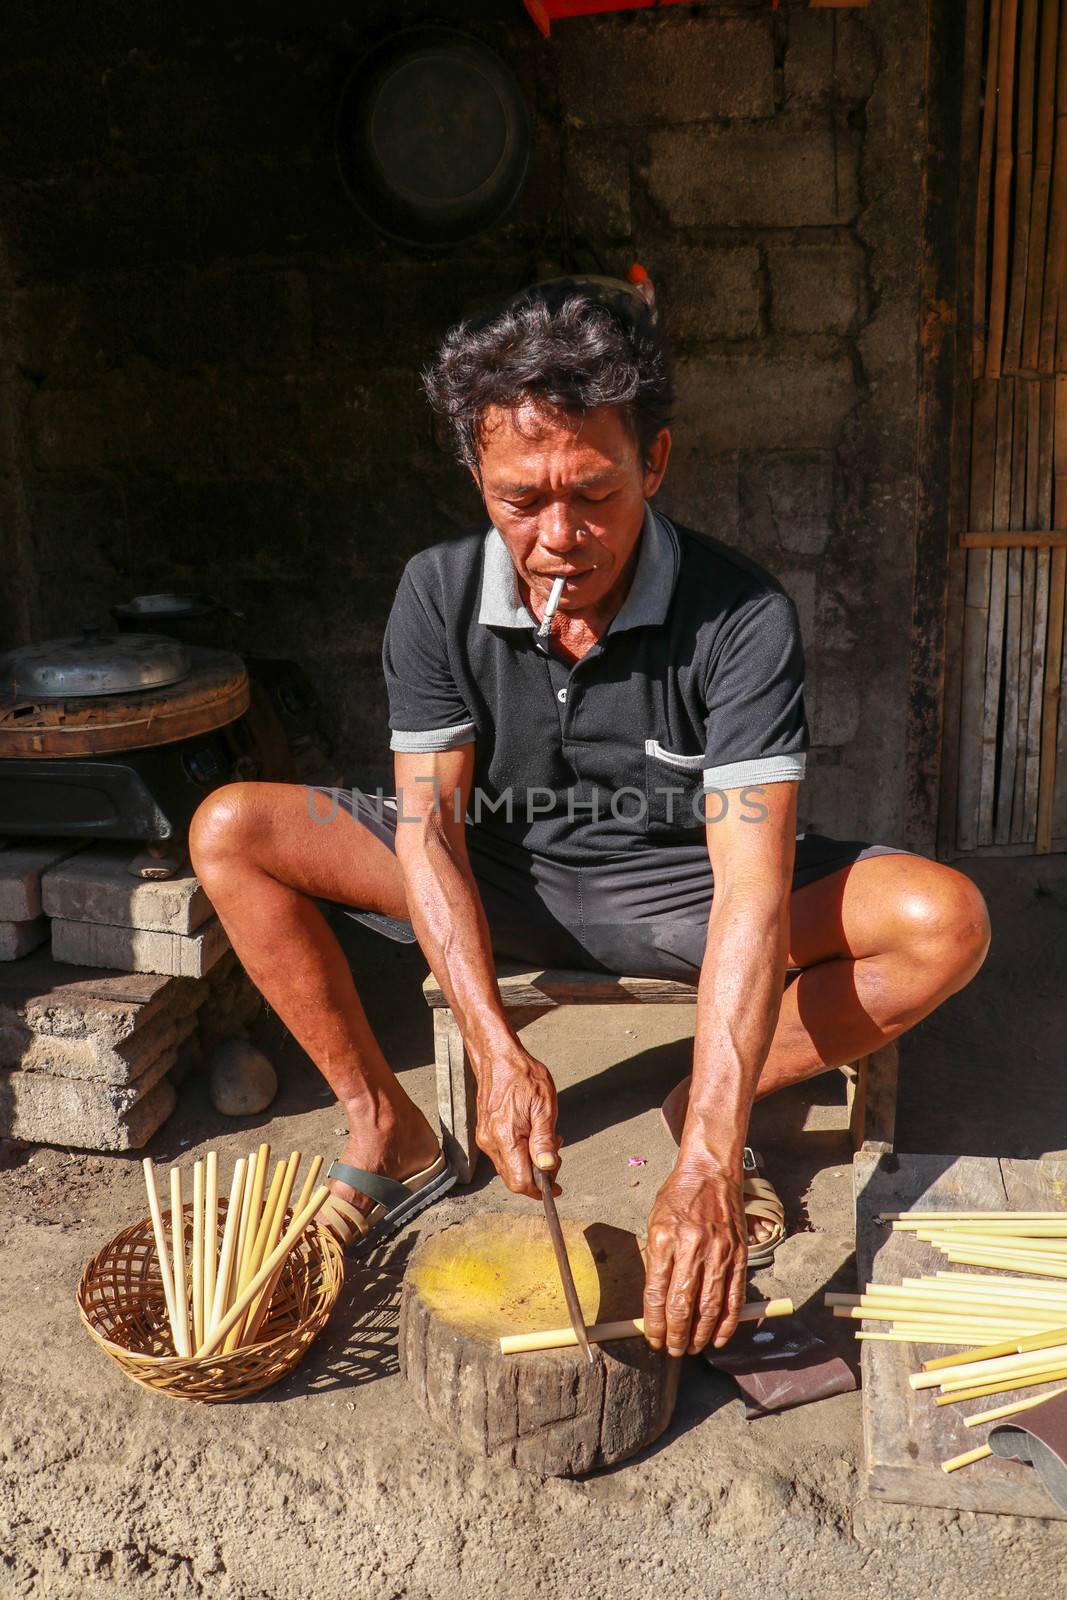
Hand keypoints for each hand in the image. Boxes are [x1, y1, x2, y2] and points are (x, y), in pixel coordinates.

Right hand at [474, 1045, 560, 1199]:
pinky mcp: (485, 1133)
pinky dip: (520, 1154)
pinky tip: (532, 1136)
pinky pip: (503, 1156)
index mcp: (505, 1137)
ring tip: (547, 1140)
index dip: (540, 1189)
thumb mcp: (543, 1105)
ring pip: (509, 1168)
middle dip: (538, 1176)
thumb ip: (545, 1139)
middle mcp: (490, 1142)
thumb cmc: (523, 1076)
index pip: (520, 1181)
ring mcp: (485, 1138)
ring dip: (529, 1164)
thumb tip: (547, 1166)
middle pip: (514, 1179)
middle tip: (556, 1154)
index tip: (556, 1187)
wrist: (498, 1057)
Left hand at [642, 1159, 747, 1356]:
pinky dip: (727, 1323)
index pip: (656, 1293)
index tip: (653, 1339)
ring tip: (691, 1348)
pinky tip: (717, 1337)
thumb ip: (656, 1261)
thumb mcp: (655, 1222)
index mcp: (665, 1239)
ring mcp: (719, 1253)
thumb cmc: (678, 1198)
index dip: (654, 1323)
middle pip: (682, 1305)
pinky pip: (733, 1298)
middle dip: (676, 1335)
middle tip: (672, 1350)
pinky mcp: (738, 1256)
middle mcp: (692, 1248)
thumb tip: (654, 1303)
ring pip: (709, 1307)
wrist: (711, 1173)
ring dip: (699, 1335)